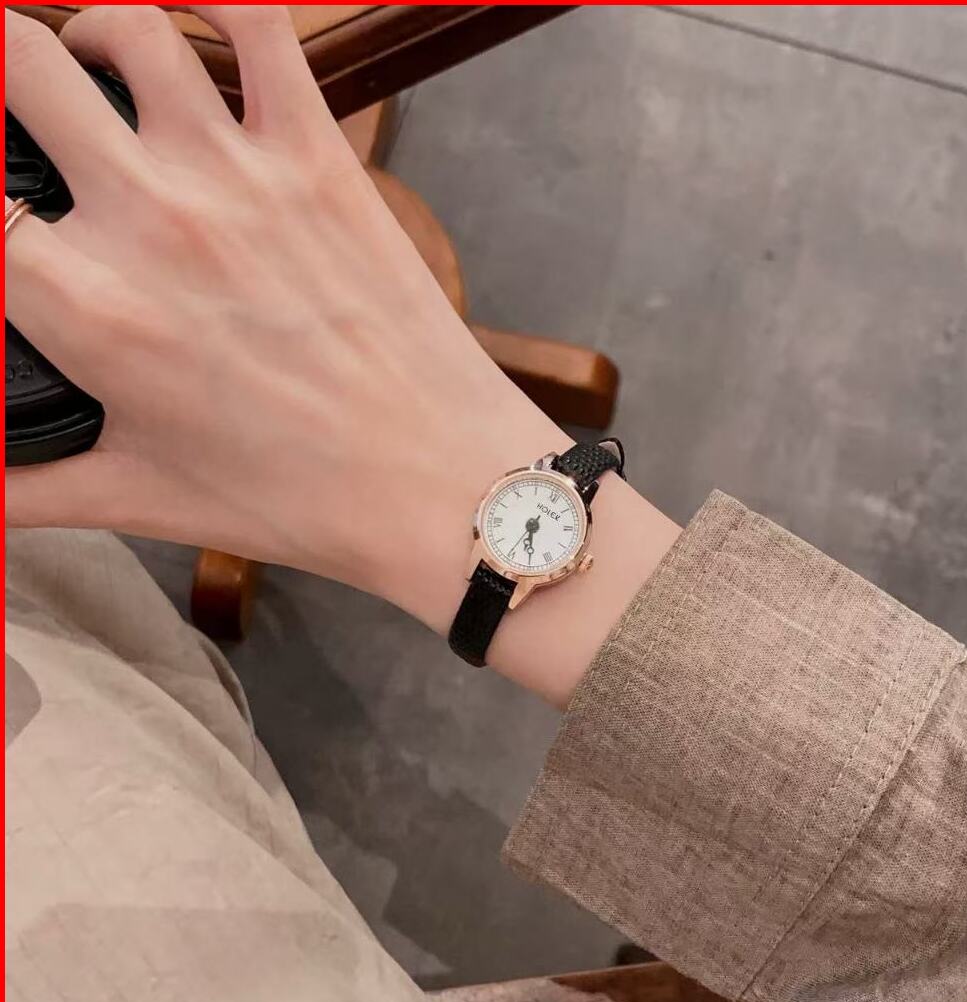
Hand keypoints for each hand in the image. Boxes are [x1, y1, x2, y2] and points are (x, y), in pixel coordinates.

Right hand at [4, 5, 561, 616]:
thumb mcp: (144, 498)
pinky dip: (220, 0)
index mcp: (90, 309)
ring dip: (90, 32)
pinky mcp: (320, 158)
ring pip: (126, 28)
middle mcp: (151, 219)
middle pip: (17, 68)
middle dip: (1, 78)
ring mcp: (240, 175)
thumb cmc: (298, 498)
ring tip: (93, 70)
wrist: (434, 482)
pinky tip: (197, 16)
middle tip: (22, 119)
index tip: (3, 210)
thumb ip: (29, 488)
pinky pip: (260, 24)